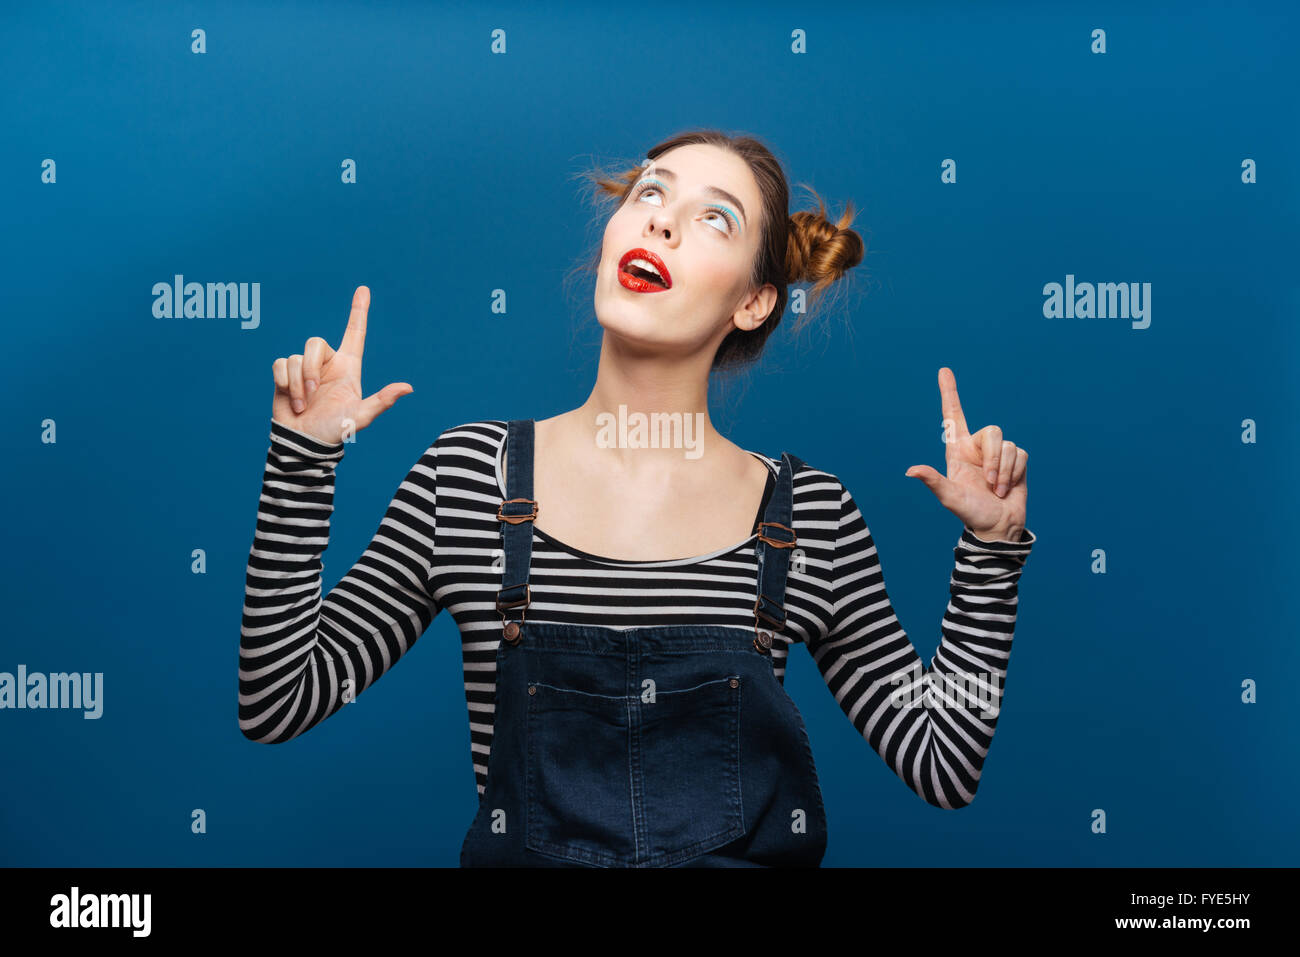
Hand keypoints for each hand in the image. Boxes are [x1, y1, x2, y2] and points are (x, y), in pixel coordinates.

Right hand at [270, 286, 412, 445]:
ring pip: (296, 358)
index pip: (355, 333)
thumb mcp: (360, 417)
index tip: (364, 289)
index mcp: (348, 367)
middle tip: (313, 395)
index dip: (359, 311)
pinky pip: (281, 364)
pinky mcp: (285, 374)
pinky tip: (291, 400)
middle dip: (310, 370)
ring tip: (304, 405)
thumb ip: (381, 401)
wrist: (304, 442)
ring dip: (297, 384)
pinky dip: (284, 384)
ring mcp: (306, 368)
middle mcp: (327, 363)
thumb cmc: (334, 430)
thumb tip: (408, 388)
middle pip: (315, 343)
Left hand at [904, 367, 1027, 541]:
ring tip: (997, 489)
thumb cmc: (970, 513)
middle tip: (988, 483)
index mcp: (957, 451)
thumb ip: (933, 481)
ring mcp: (996, 454)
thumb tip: (910, 471)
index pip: (953, 417)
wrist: (998, 527)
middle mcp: (977, 448)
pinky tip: (1008, 487)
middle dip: (993, 458)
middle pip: (992, 431)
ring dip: (1004, 470)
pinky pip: (1020, 454)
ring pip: (1007, 444)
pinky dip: (1015, 473)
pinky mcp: (1015, 461)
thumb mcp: (949, 498)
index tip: (944, 370)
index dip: (950, 393)